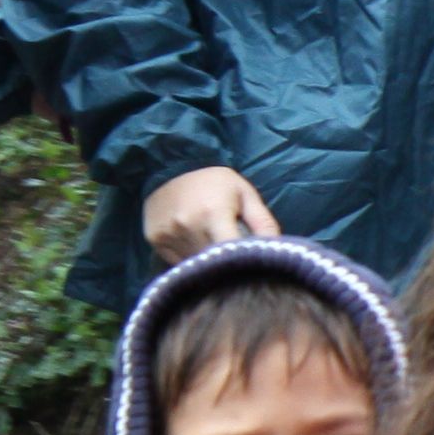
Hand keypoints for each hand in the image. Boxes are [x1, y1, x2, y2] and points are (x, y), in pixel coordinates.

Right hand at [144, 166, 280, 260]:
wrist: (170, 167)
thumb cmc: (215, 182)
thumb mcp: (245, 194)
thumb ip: (264, 223)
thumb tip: (278, 251)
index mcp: (213, 214)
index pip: (230, 252)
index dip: (243, 263)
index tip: (252, 267)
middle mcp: (187, 226)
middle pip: (214, 262)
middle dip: (227, 263)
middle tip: (234, 256)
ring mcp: (168, 235)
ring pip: (196, 264)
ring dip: (208, 263)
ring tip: (214, 246)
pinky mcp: (155, 240)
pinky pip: (178, 261)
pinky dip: (191, 259)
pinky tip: (196, 243)